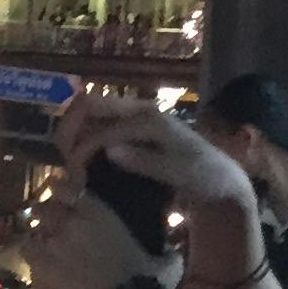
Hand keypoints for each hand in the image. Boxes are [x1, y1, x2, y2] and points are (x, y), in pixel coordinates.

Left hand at [18, 180, 169, 288]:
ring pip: (33, 227)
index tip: (64, 196)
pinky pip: (26, 251)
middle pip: (45, 207)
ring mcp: (52, 242)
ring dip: (38, 234)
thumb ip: (166, 253)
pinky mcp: (39, 265)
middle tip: (55, 226)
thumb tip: (171, 254)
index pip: (67, 186)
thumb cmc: (146, 284)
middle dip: (48, 214)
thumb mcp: (166, 264)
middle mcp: (71, 221)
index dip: (62, 190)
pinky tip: (39, 263)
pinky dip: (31, 255)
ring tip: (45, 246)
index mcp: (99, 213)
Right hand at [54, 94, 255, 222]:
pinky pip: (96, 129)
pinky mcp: (130, 133)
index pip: (102, 127)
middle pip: (86, 107)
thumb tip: (108, 150)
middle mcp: (136, 112)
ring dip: (73, 138)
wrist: (220, 179)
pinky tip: (82, 166)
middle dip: (68, 133)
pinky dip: (83, 144)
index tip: (78, 180)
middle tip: (67, 168)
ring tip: (73, 168)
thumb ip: (145, 161)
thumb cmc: (203, 175)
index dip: (83, 151)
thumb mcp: (179, 172)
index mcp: (148, 117)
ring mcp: (132, 121)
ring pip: (87, 117)